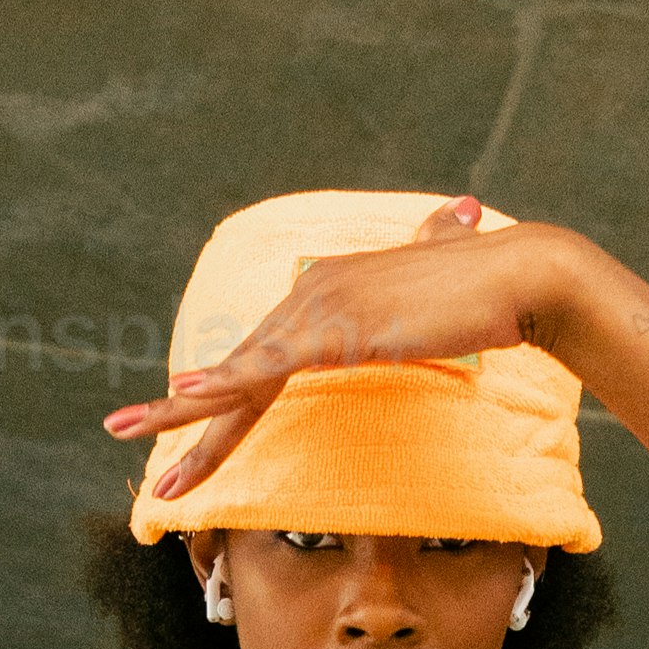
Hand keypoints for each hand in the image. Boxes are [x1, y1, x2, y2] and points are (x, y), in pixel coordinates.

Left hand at [104, 202, 594, 503]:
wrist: (523, 277)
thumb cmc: (494, 284)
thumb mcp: (451, 270)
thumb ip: (442, 243)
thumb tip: (461, 214)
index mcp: (329, 291)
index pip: (262, 358)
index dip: (220, 394)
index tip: (180, 426)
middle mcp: (313, 293)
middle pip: (236, 369)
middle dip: (180, 412)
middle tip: (125, 434)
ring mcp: (322, 309)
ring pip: (238, 371)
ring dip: (183, 411)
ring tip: (132, 434)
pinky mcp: (340, 330)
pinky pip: (270, 367)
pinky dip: (225, 383)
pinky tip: (188, 396)